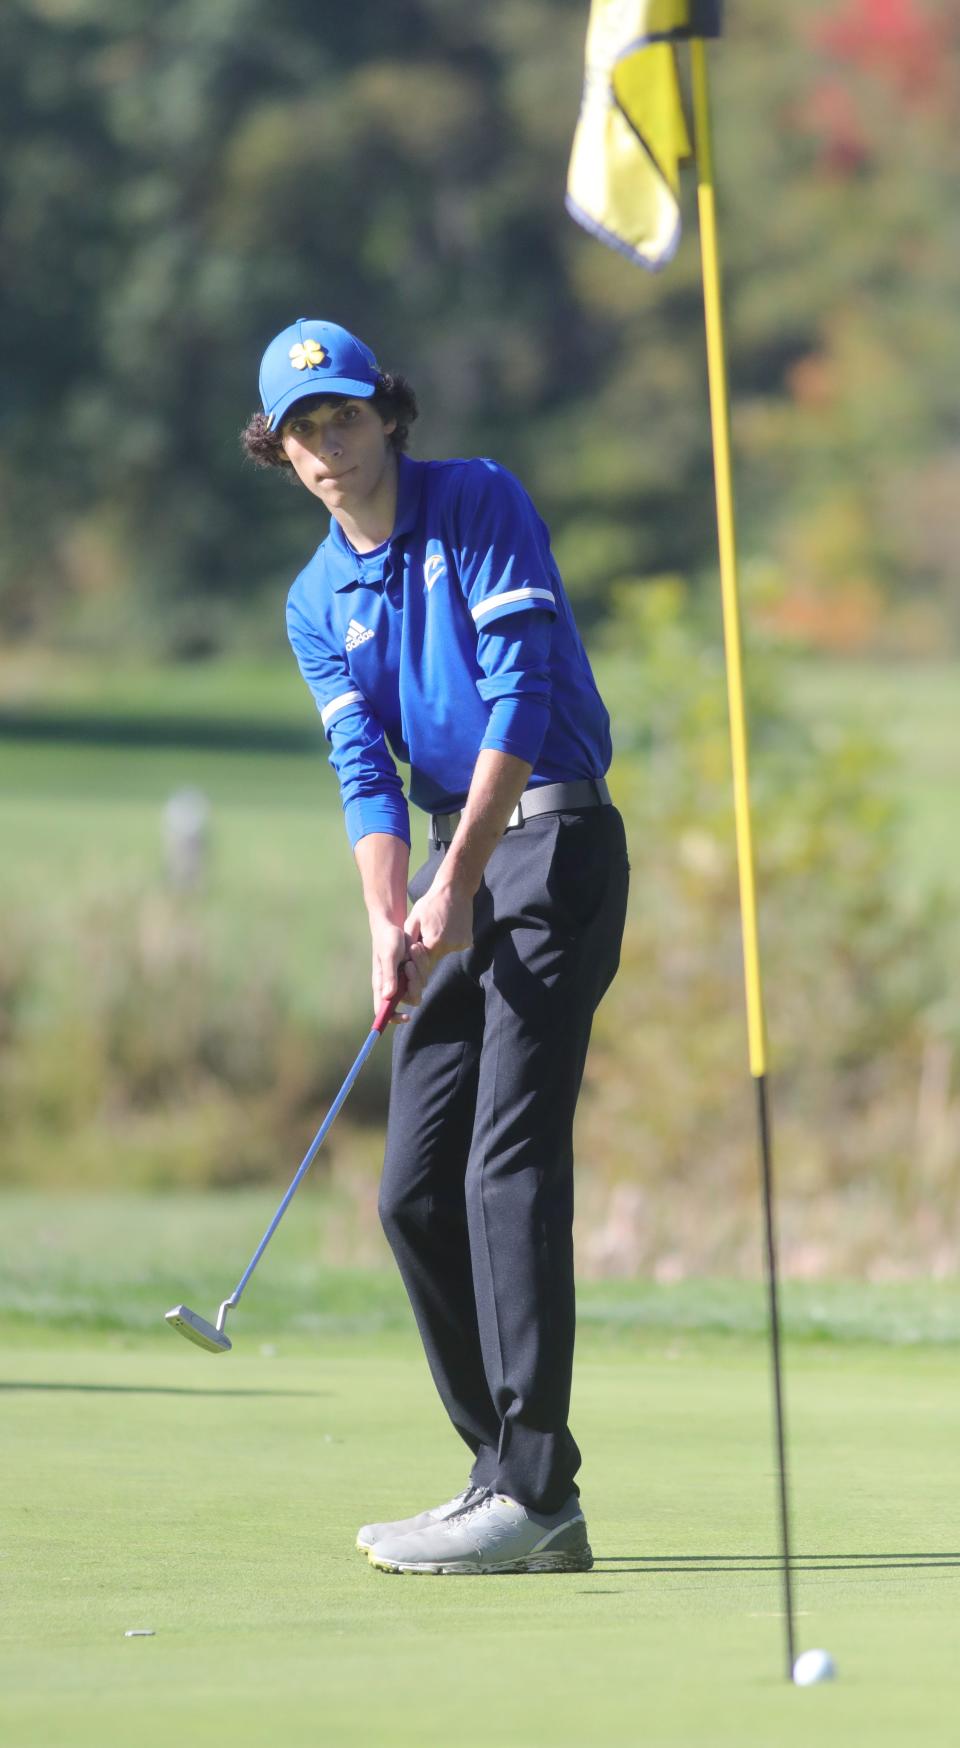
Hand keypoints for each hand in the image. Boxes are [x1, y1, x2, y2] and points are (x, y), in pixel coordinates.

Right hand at [370, 918, 424, 1022]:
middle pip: (409, 999)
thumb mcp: (388, 955)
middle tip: (410, 965)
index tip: (407, 1016)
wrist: (392, 924)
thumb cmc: (386, 939)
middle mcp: (393, 985)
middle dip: (414, 985)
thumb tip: (388, 997)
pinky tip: (417, 948)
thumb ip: (389, 976)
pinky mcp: (413, 971)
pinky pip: (424, 975)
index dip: (394, 1017)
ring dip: (419, 969)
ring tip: (412, 949)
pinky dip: (423, 962)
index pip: (383, 1010)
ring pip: (420, 986)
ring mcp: (404, 978)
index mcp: (381, 985)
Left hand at [404, 872, 473, 989]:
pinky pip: (452, 947)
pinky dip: (447, 942)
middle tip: (422, 936)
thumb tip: (403, 957)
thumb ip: (408, 940)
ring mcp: (461, 944)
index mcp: (435, 942)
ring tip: (434, 928)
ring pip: (443, 953)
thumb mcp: (414, 919)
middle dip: (425, 953)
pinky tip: (445, 928)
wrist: (455, 889)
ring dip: (436, 947)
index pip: (422, 961)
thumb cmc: (431, 902)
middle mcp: (451, 946)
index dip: (415, 956)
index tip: (412, 947)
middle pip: (433, 959)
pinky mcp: (467, 941)